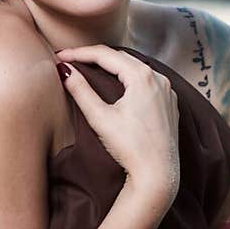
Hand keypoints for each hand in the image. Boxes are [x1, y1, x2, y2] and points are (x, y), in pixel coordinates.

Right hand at [54, 43, 178, 202]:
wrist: (158, 175)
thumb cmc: (131, 148)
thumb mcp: (100, 118)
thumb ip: (81, 91)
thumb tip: (64, 70)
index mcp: (142, 76)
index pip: (104, 55)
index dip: (79, 53)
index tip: (60, 56)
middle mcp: (159, 78)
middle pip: (120, 58)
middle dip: (94, 57)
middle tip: (71, 61)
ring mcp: (167, 91)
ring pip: (135, 68)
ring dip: (113, 67)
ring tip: (90, 69)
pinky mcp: (169, 104)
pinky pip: (148, 82)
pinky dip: (129, 79)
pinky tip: (118, 86)